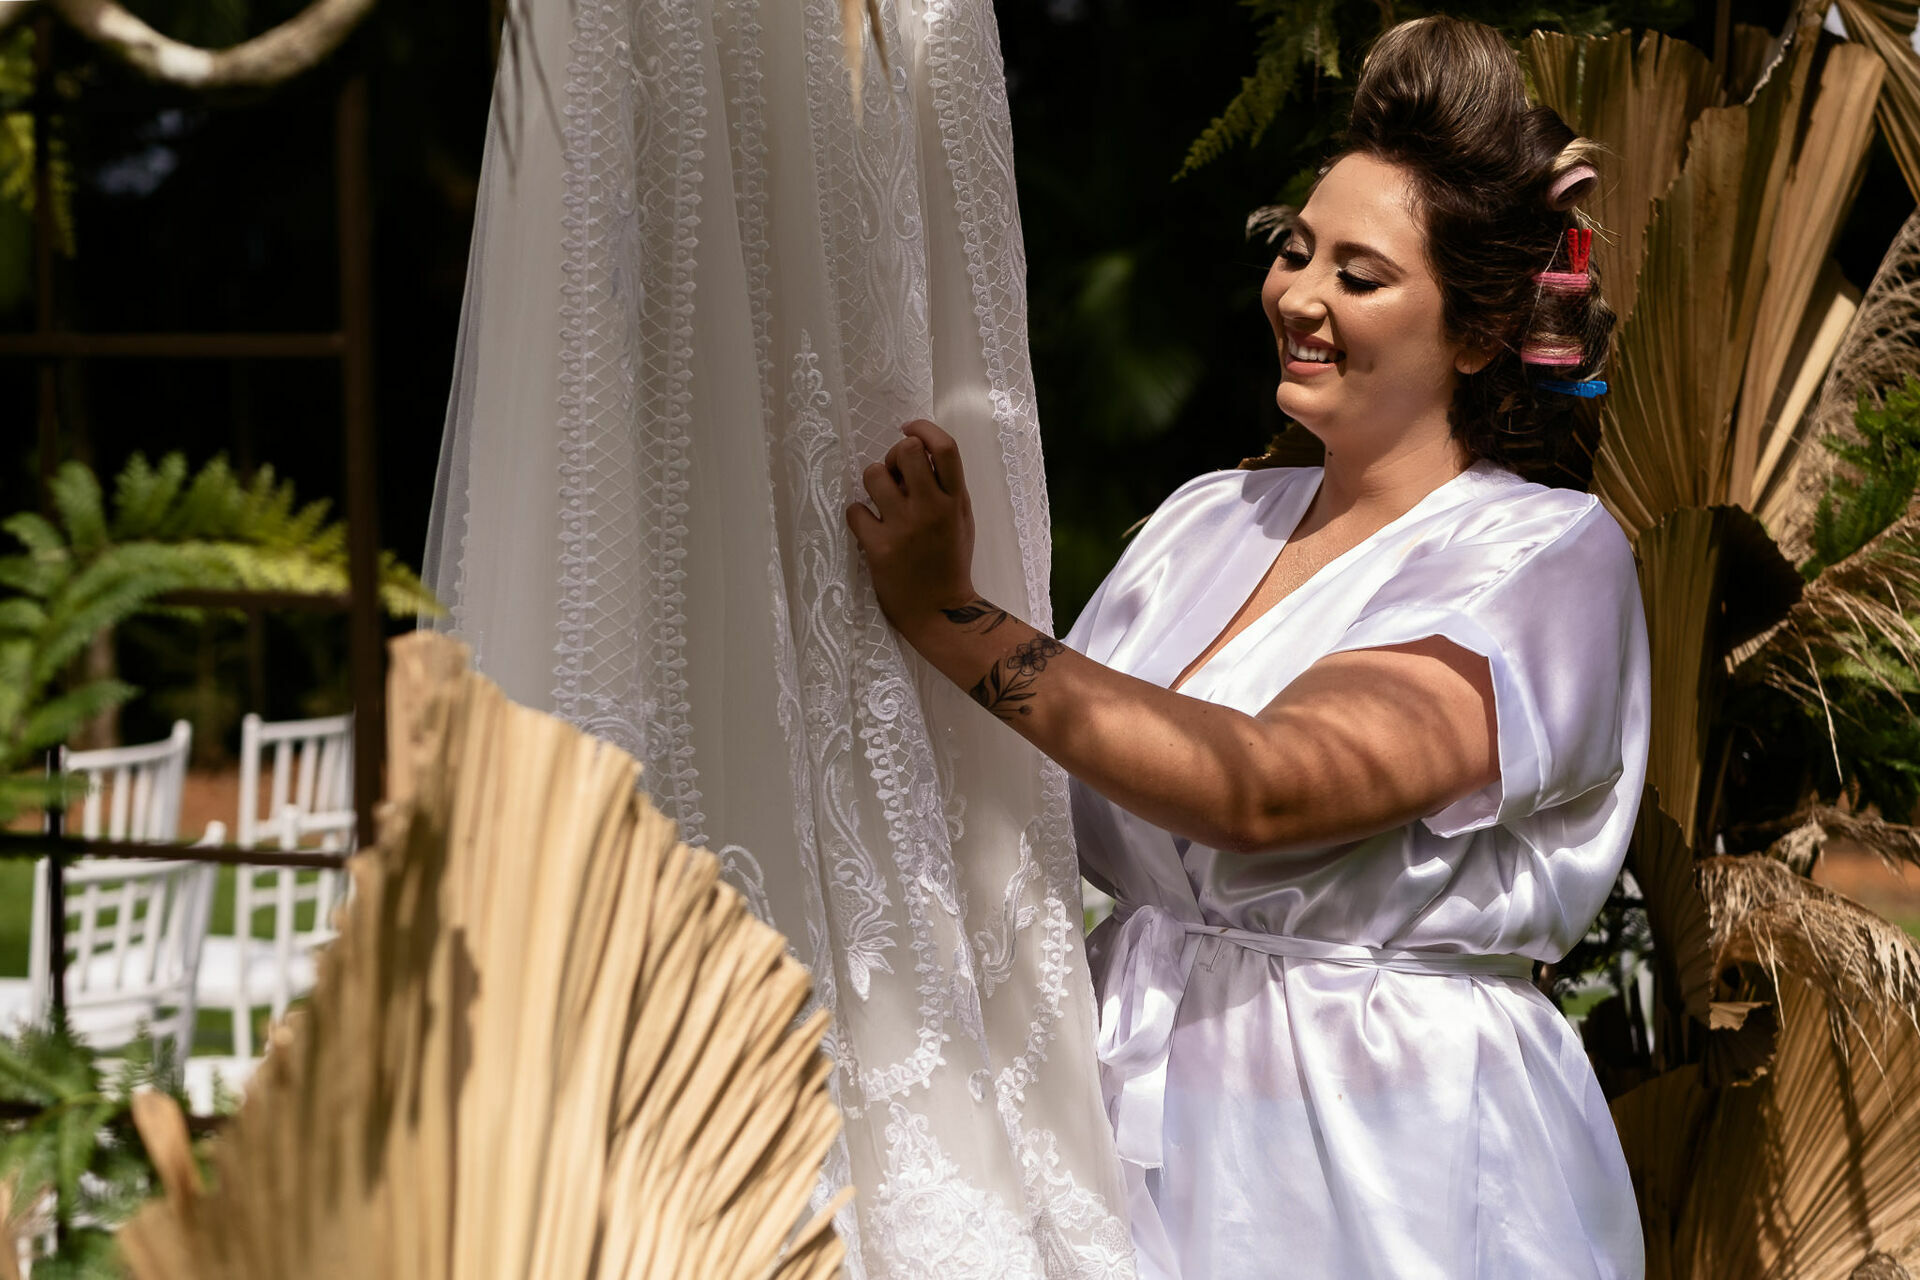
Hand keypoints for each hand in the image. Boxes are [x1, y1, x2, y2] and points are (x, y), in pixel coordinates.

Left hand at [846, 420, 976, 633]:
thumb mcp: (961, 519)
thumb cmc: (950, 562)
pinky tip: (869, 527)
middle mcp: (931, 508)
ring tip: (880, 502)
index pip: (944, 447)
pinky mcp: (879, 547)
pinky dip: (858, 515)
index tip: (908, 430)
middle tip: (894, 474)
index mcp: (956, 500)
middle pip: (906, 450)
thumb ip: (946, 488)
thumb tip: (918, 453)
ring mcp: (904, 527)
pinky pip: (854, 510)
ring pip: (873, 474)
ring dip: (873, 482)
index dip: (922, 429)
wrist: (940, 611)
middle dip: (894, 455)